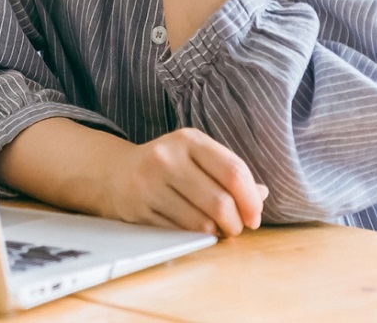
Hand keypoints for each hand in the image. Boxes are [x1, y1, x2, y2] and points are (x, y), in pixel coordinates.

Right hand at [105, 128, 266, 236]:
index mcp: (188, 140)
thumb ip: (229, 172)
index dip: (251, 200)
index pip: (233, 171)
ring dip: (216, 232)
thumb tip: (262, 195)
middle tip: (236, 227)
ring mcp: (150, 184)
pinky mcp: (138, 209)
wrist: (115, 173)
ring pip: (201, 222)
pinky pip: (180, 233)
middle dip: (236, 223)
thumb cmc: (167, 165)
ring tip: (216, 228)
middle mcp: (168, 158)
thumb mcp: (196, 156)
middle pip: (220, 202)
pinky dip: (195, 237)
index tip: (255, 215)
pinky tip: (195, 230)